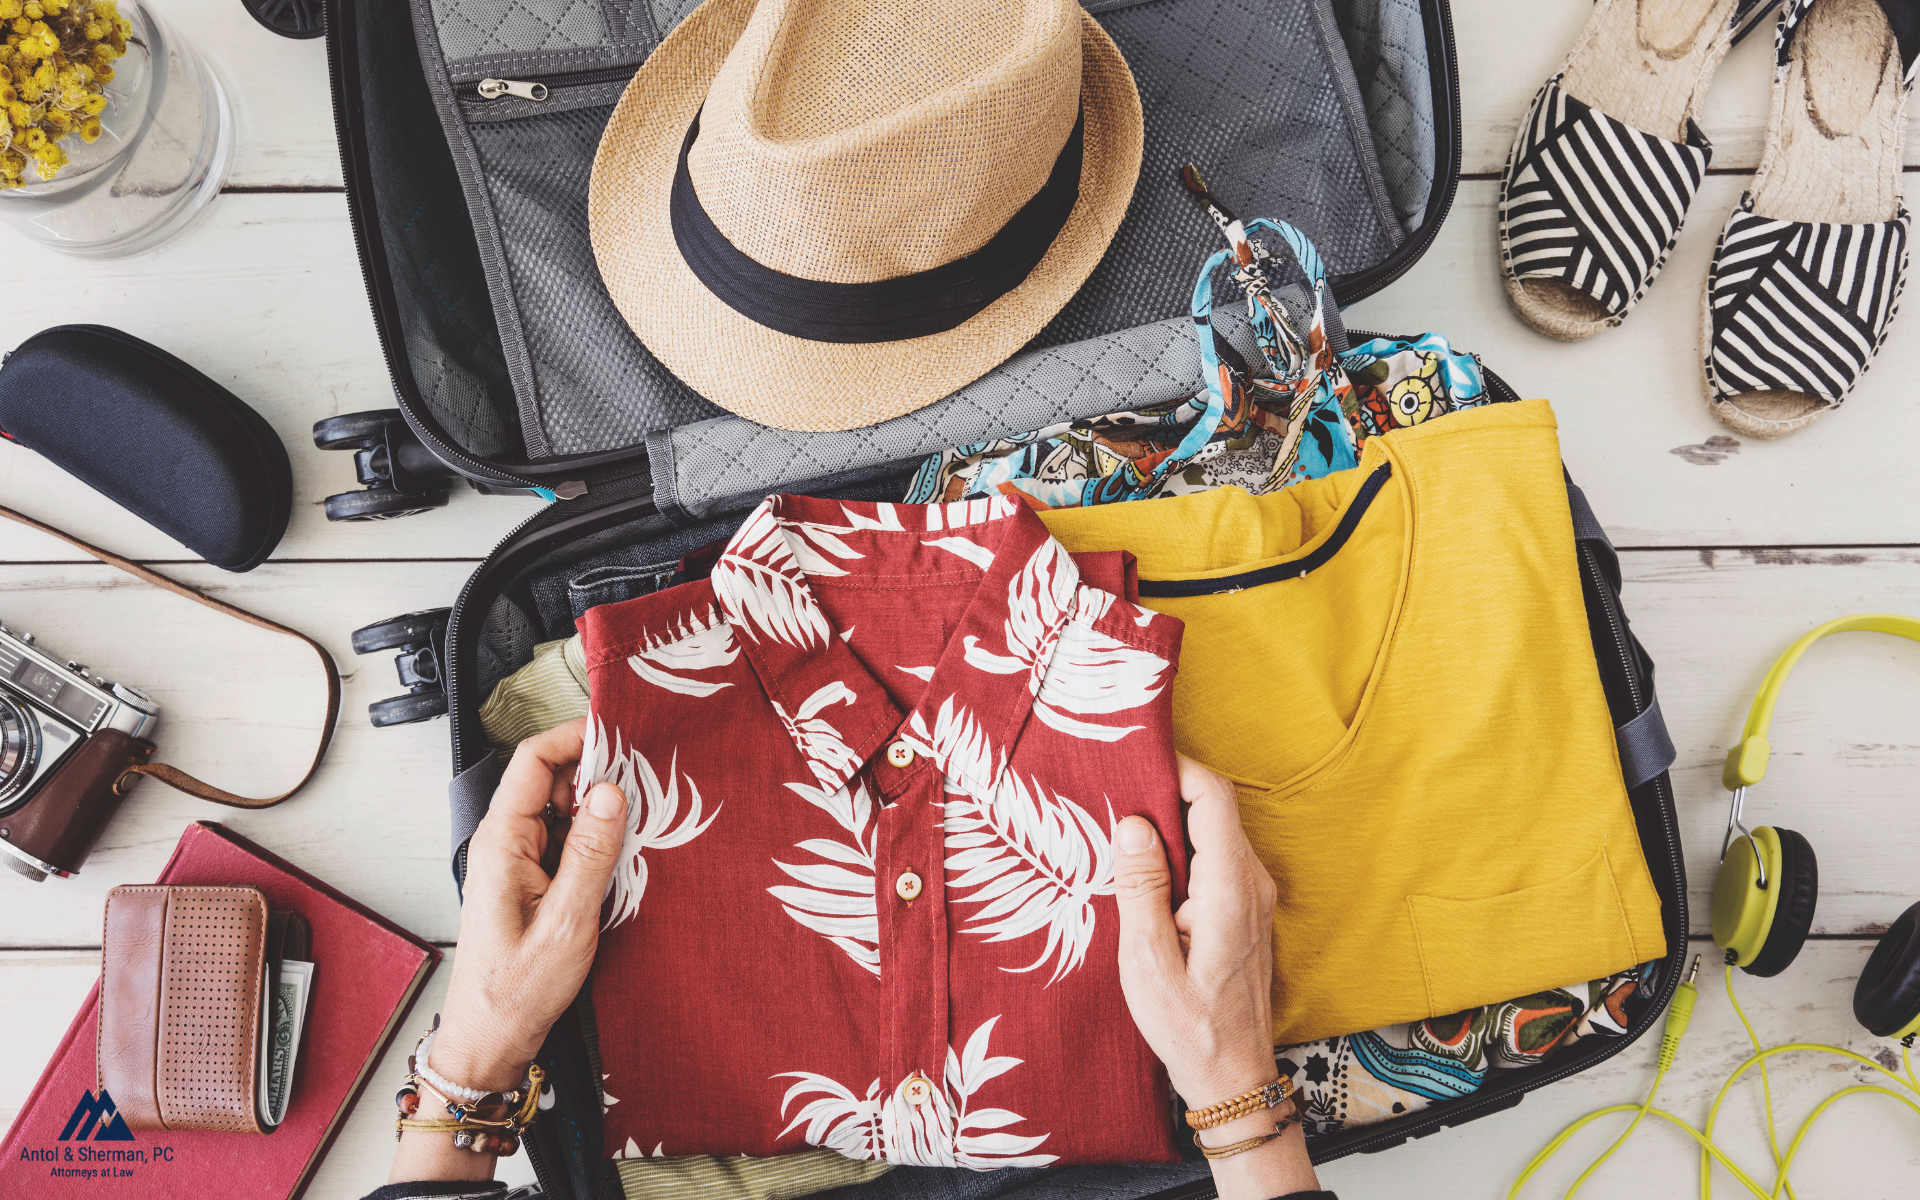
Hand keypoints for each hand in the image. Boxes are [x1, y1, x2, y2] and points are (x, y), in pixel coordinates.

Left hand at [389, 718, 626, 1183]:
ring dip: (598, 808)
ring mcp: (516, 861)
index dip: (575, 737)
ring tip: (640, 818)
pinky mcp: (530, 881)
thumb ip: (590, 854)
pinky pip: (563, 839)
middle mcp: (503, 843)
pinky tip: (621, 852)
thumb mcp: (567, 922)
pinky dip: (593, 837)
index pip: (532, 760)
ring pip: (560, 809)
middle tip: (645, 780)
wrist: (490, 1041)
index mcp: (501, 842)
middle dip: (597, 772)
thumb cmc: (516, 991)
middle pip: (549, 779)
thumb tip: (611, 793)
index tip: (619, 733)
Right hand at [1114, 754, 1316, 1199]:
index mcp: (1230, 889)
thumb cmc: (1187, 1027)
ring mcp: (1255, 895)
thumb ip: (1141, 887)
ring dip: (1171, 824)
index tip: (1132, 762)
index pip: (1213, 798)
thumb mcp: (1146, 962)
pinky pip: (1216, 858)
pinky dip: (1182, 850)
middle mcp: (1252, 883)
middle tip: (1114, 793)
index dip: (1176, 767)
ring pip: (1214, 832)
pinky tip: (1146, 871)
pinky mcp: (1247, 909)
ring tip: (1121, 833)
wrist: (1233, 1076)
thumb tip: (1134, 822)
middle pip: (1214, 808)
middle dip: (1165, 791)